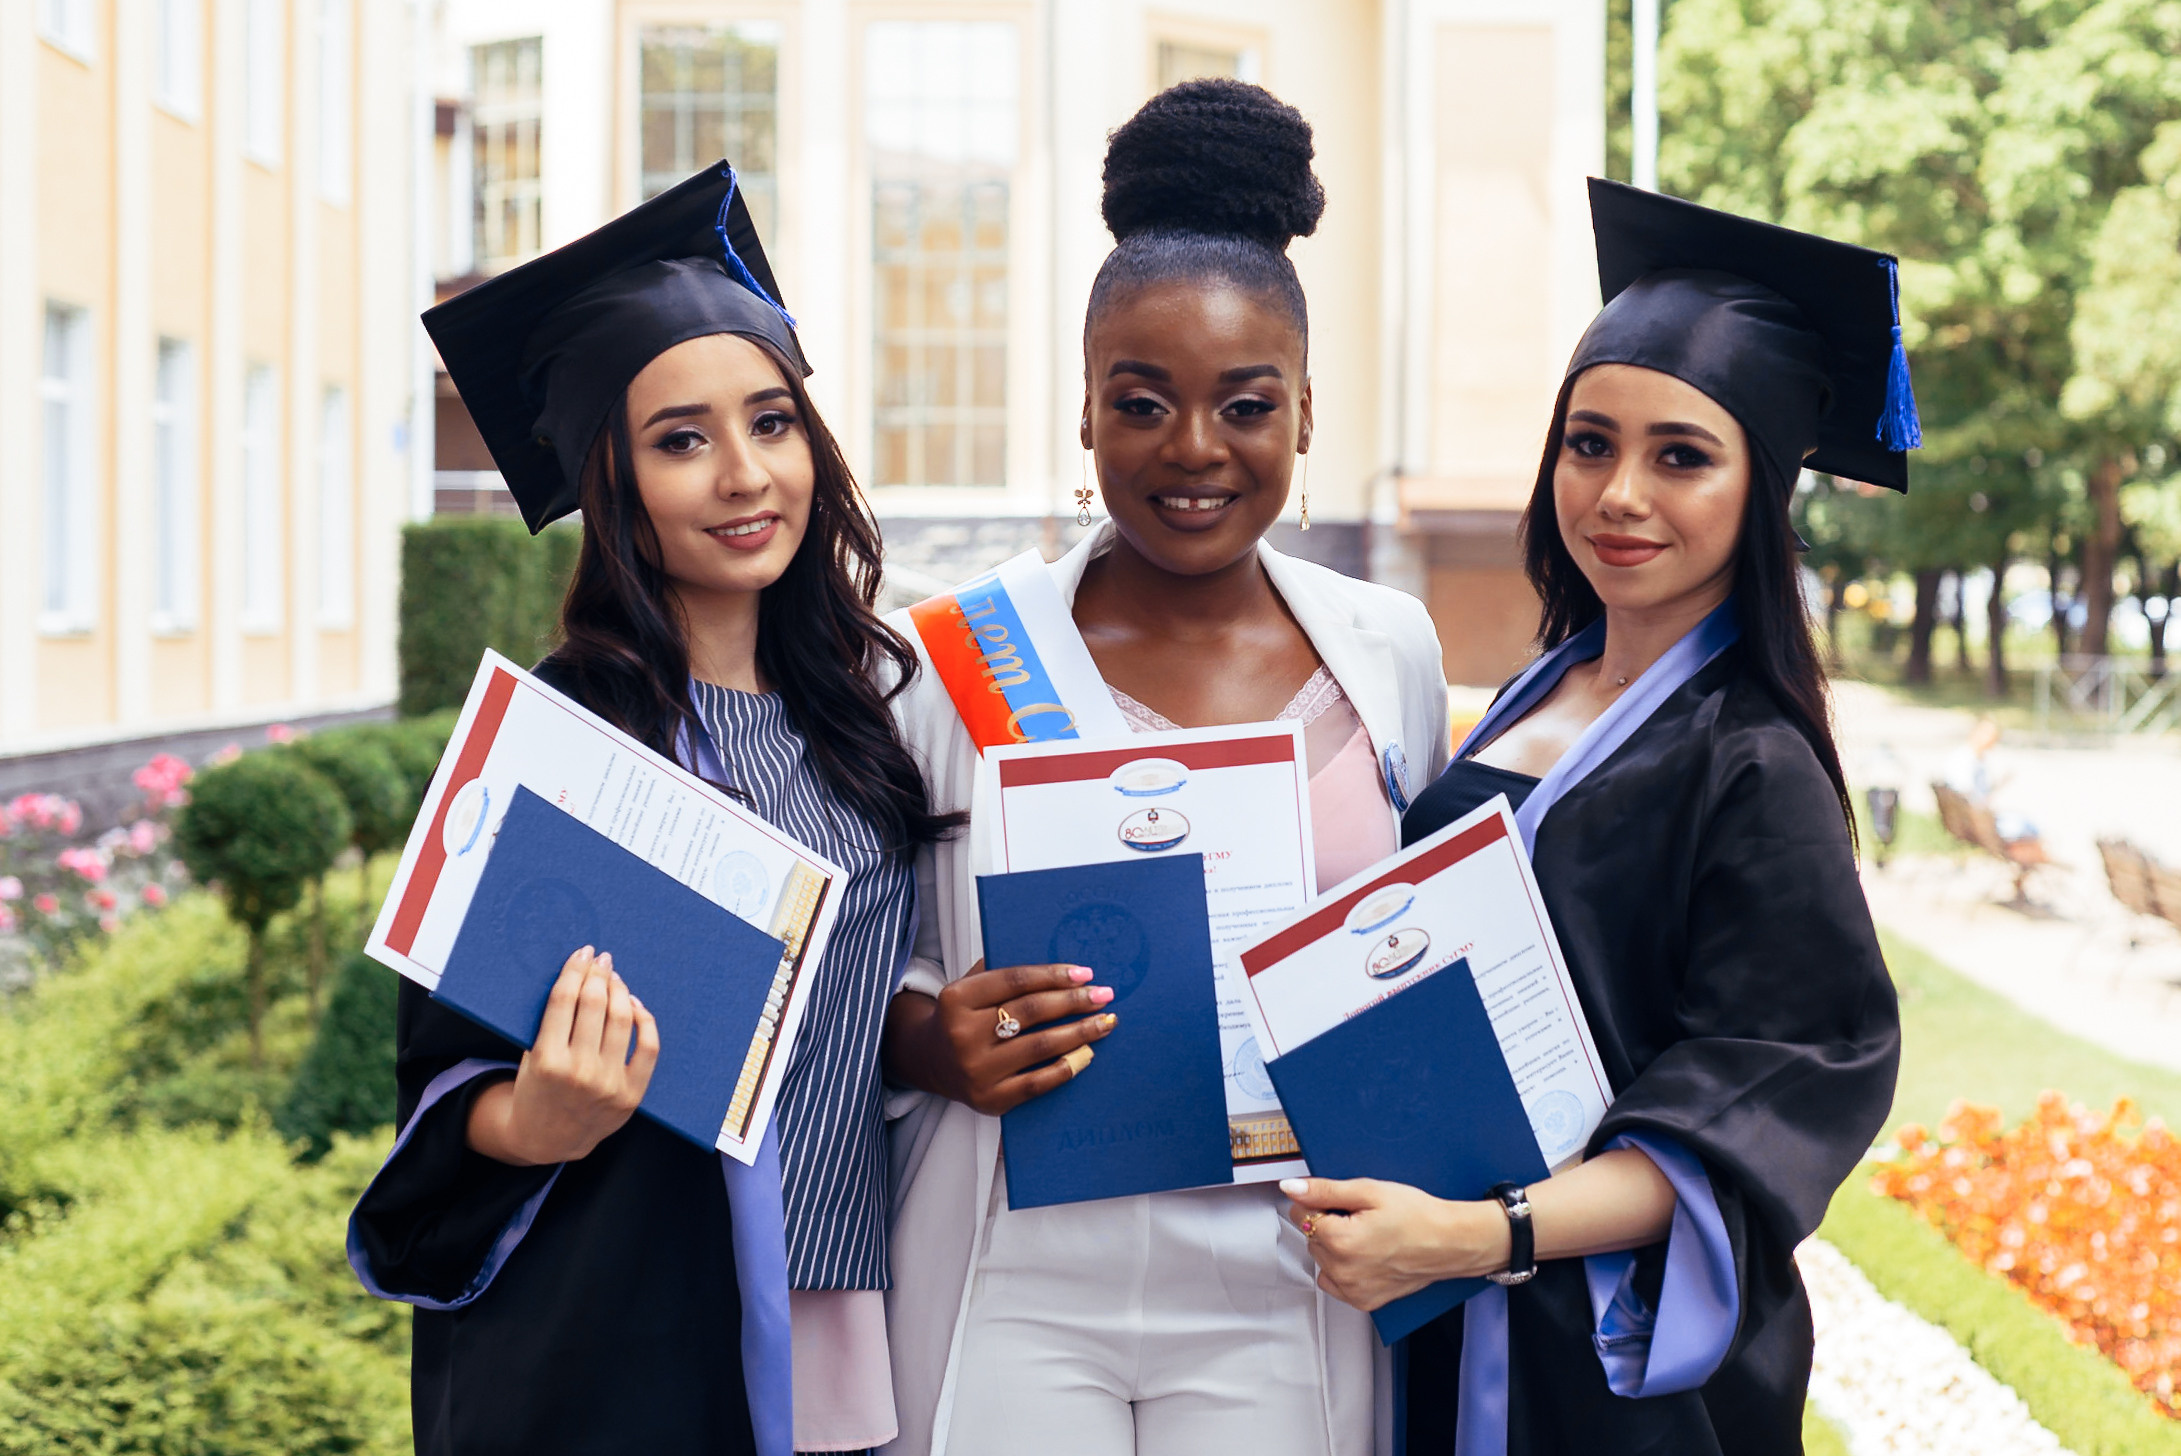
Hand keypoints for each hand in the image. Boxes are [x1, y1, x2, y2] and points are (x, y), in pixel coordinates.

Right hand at [467, 946, 660, 1165]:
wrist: (549, 1138)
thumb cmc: (537, 1090)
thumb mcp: (530, 1058)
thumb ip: (548, 1024)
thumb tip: (575, 974)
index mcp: (548, 1060)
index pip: (564, 1000)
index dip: (575, 970)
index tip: (582, 954)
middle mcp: (580, 1072)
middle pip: (594, 1004)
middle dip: (598, 974)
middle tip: (600, 959)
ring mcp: (609, 1084)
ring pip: (622, 1020)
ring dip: (619, 991)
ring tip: (614, 978)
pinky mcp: (631, 1093)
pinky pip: (648, 1047)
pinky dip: (644, 1019)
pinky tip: (634, 1005)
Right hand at [881, 958, 1118, 1115]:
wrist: (930, 1061)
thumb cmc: (961, 1018)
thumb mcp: (968, 987)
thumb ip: (1003, 975)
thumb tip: (1062, 970)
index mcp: (957, 999)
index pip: (1015, 980)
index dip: (1054, 975)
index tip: (1085, 973)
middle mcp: (963, 1034)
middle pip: (1031, 1011)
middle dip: (1074, 1001)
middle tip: (1104, 995)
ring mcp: (976, 1070)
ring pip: (1040, 1046)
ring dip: (1080, 1032)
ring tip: (1105, 1022)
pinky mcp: (989, 1099)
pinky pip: (1038, 1082)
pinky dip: (1067, 1066)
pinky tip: (1087, 1053)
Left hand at [1280, 1176, 1508, 1311]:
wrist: (1450, 1242)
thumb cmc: (1418, 1216)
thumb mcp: (1369, 1191)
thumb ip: (1324, 1191)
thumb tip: (1291, 1188)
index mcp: (1340, 1241)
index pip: (1300, 1214)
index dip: (1318, 1201)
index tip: (1340, 1201)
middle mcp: (1342, 1271)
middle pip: (1310, 1237)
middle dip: (1326, 1222)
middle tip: (1360, 1216)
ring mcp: (1353, 1290)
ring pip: (1321, 1259)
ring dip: (1333, 1246)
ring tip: (1366, 1235)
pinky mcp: (1363, 1301)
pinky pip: (1334, 1282)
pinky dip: (1342, 1268)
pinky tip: (1365, 1255)